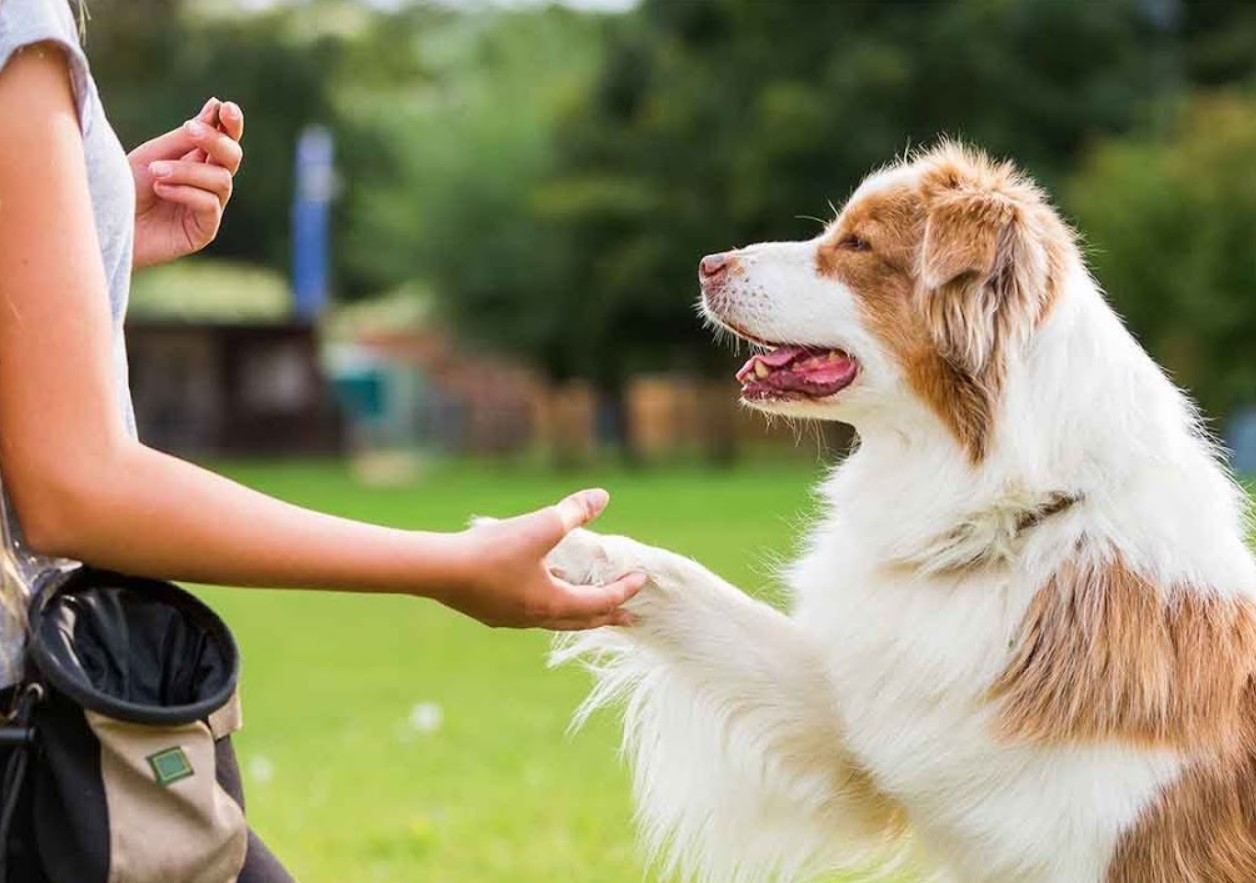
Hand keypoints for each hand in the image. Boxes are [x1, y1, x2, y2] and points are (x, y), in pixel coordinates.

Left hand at [128, 97, 243, 268]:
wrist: (104, 223)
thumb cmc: (124, 187)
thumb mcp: (154, 155)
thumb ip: (186, 138)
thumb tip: (215, 107)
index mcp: (197, 161)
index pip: (225, 140)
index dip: (230, 124)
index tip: (225, 107)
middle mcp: (208, 184)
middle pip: (232, 158)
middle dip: (216, 140)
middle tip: (191, 129)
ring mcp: (208, 208)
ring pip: (221, 180)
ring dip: (187, 170)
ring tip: (155, 172)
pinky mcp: (204, 231)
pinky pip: (210, 204)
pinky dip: (185, 192)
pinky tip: (160, 189)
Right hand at [444, 489, 645, 629]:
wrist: (438, 571)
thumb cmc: (492, 551)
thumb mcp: (540, 526)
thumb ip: (573, 512)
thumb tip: (602, 496)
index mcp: (553, 603)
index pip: (600, 602)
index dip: (624, 590)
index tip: (641, 580)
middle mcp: (536, 618)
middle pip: (581, 621)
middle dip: (608, 616)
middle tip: (629, 618)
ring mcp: (512, 619)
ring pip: (555, 618)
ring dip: (577, 610)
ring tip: (587, 601)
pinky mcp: (492, 612)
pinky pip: (532, 611)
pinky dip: (548, 602)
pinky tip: (542, 584)